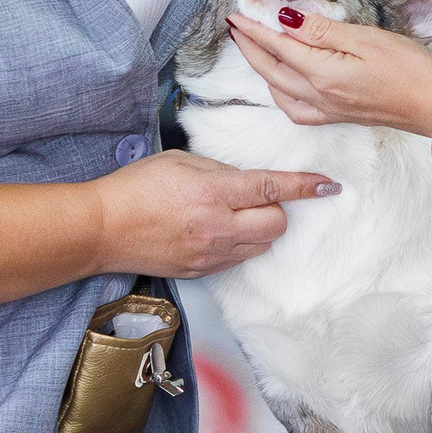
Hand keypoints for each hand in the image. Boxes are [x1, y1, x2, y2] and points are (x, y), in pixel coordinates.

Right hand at [89, 151, 333, 278]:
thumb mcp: (181, 161)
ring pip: (261, 246)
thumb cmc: (137, 188)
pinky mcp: (202, 271)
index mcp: (214, 192)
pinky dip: (239, 244)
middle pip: (276, 225)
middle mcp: (218, 227)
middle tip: (253, 198)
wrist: (103, 228)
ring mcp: (211, 254)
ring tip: (231, 214)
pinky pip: (238, 259)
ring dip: (259, 229)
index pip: (272, 188)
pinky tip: (216, 231)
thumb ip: (220, 170)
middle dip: (276, 209)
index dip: (305, 186)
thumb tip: (248, 182)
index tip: (329, 185)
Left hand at [225, 9, 431, 136]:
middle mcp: (318, 97)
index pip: (277, 47)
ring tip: (254, 48)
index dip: (254, 29)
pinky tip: (282, 82)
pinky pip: (294, 108)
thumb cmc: (411, 71)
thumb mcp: (367, 39)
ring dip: (261, 68)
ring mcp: (326, 110)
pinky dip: (279, 91)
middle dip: (249, 47)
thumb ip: (322, 31)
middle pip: (270, 70)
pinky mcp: (337, 116)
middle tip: (236, 26)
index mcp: (322, 74)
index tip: (236, 13)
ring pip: (278, 90)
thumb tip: (286, 20)